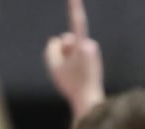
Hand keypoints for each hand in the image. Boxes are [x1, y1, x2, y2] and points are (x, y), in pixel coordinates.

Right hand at [44, 0, 104, 117]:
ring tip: (73, 75)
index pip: (77, 21)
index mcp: (82, 46)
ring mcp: (92, 53)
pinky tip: (76, 77)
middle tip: (68, 71)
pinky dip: (71, 64)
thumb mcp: (53, 66)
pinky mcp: (93, 60)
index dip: (75, 6)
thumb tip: (58, 41)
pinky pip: (74, 57)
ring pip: (70, 50)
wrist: (89, 102)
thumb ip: (51, 48)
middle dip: (63, 52)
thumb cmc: (72, 85)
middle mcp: (90, 46)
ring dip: (67, 59)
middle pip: (66, 41)